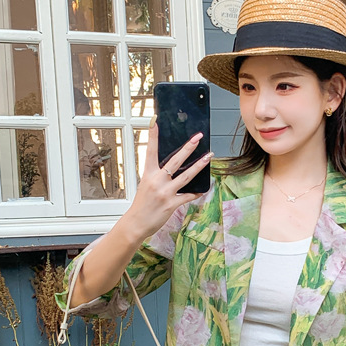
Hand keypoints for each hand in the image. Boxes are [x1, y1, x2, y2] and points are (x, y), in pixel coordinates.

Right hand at [122, 123, 211, 240]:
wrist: (136, 224)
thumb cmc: (141, 205)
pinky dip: (196, 192)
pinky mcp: (172, 204)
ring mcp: (165, 192)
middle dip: (188, 148)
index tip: (155, 122)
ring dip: (199, 165)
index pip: (150, 151)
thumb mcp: (145, 186)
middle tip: (197, 137)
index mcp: (148, 175)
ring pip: (186, 176)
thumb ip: (157, 176)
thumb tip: (171, 168)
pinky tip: (204, 188)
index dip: (153, 136)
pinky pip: (188, 196)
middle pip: (175, 161)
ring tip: (209, 156)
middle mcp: (157, 181)